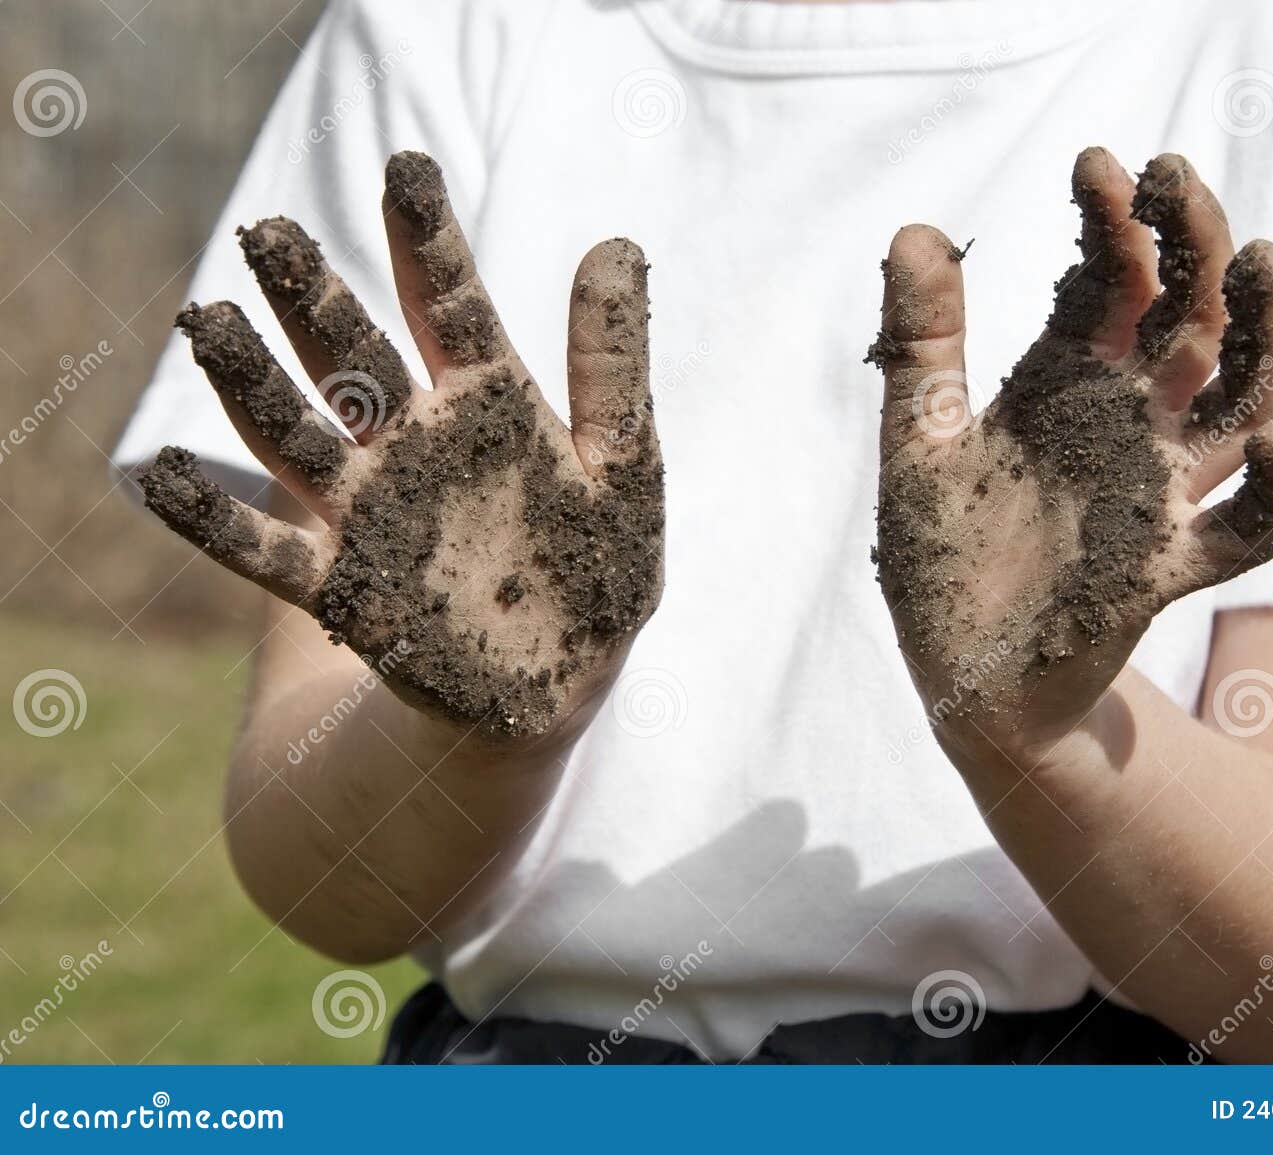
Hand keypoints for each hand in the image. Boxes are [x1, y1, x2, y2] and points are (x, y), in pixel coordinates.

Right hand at [139, 152, 662, 750]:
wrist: (559, 685)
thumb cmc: (598, 572)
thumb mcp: (625, 464)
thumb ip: (611, 363)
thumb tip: (616, 242)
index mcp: (490, 402)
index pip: (450, 302)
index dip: (428, 239)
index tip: (407, 166)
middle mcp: (416, 442)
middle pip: (352, 353)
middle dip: (313, 295)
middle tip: (268, 230)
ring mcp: (371, 509)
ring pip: (297, 432)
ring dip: (251, 381)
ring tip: (210, 319)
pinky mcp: (341, 586)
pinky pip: (262, 550)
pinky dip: (210, 517)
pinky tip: (158, 473)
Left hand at [869, 148, 1272, 766]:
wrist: (963, 680)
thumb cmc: (942, 562)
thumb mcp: (919, 446)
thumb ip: (921, 347)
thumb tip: (915, 229)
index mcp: (1066, 386)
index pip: (1111, 284)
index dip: (1113, 223)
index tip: (1098, 164)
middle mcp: (1125, 426)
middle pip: (1189, 319)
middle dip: (1192, 246)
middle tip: (1178, 179)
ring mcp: (1160, 492)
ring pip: (1241, 400)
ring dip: (1262, 333)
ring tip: (1262, 259)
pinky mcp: (1173, 567)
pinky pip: (1252, 528)